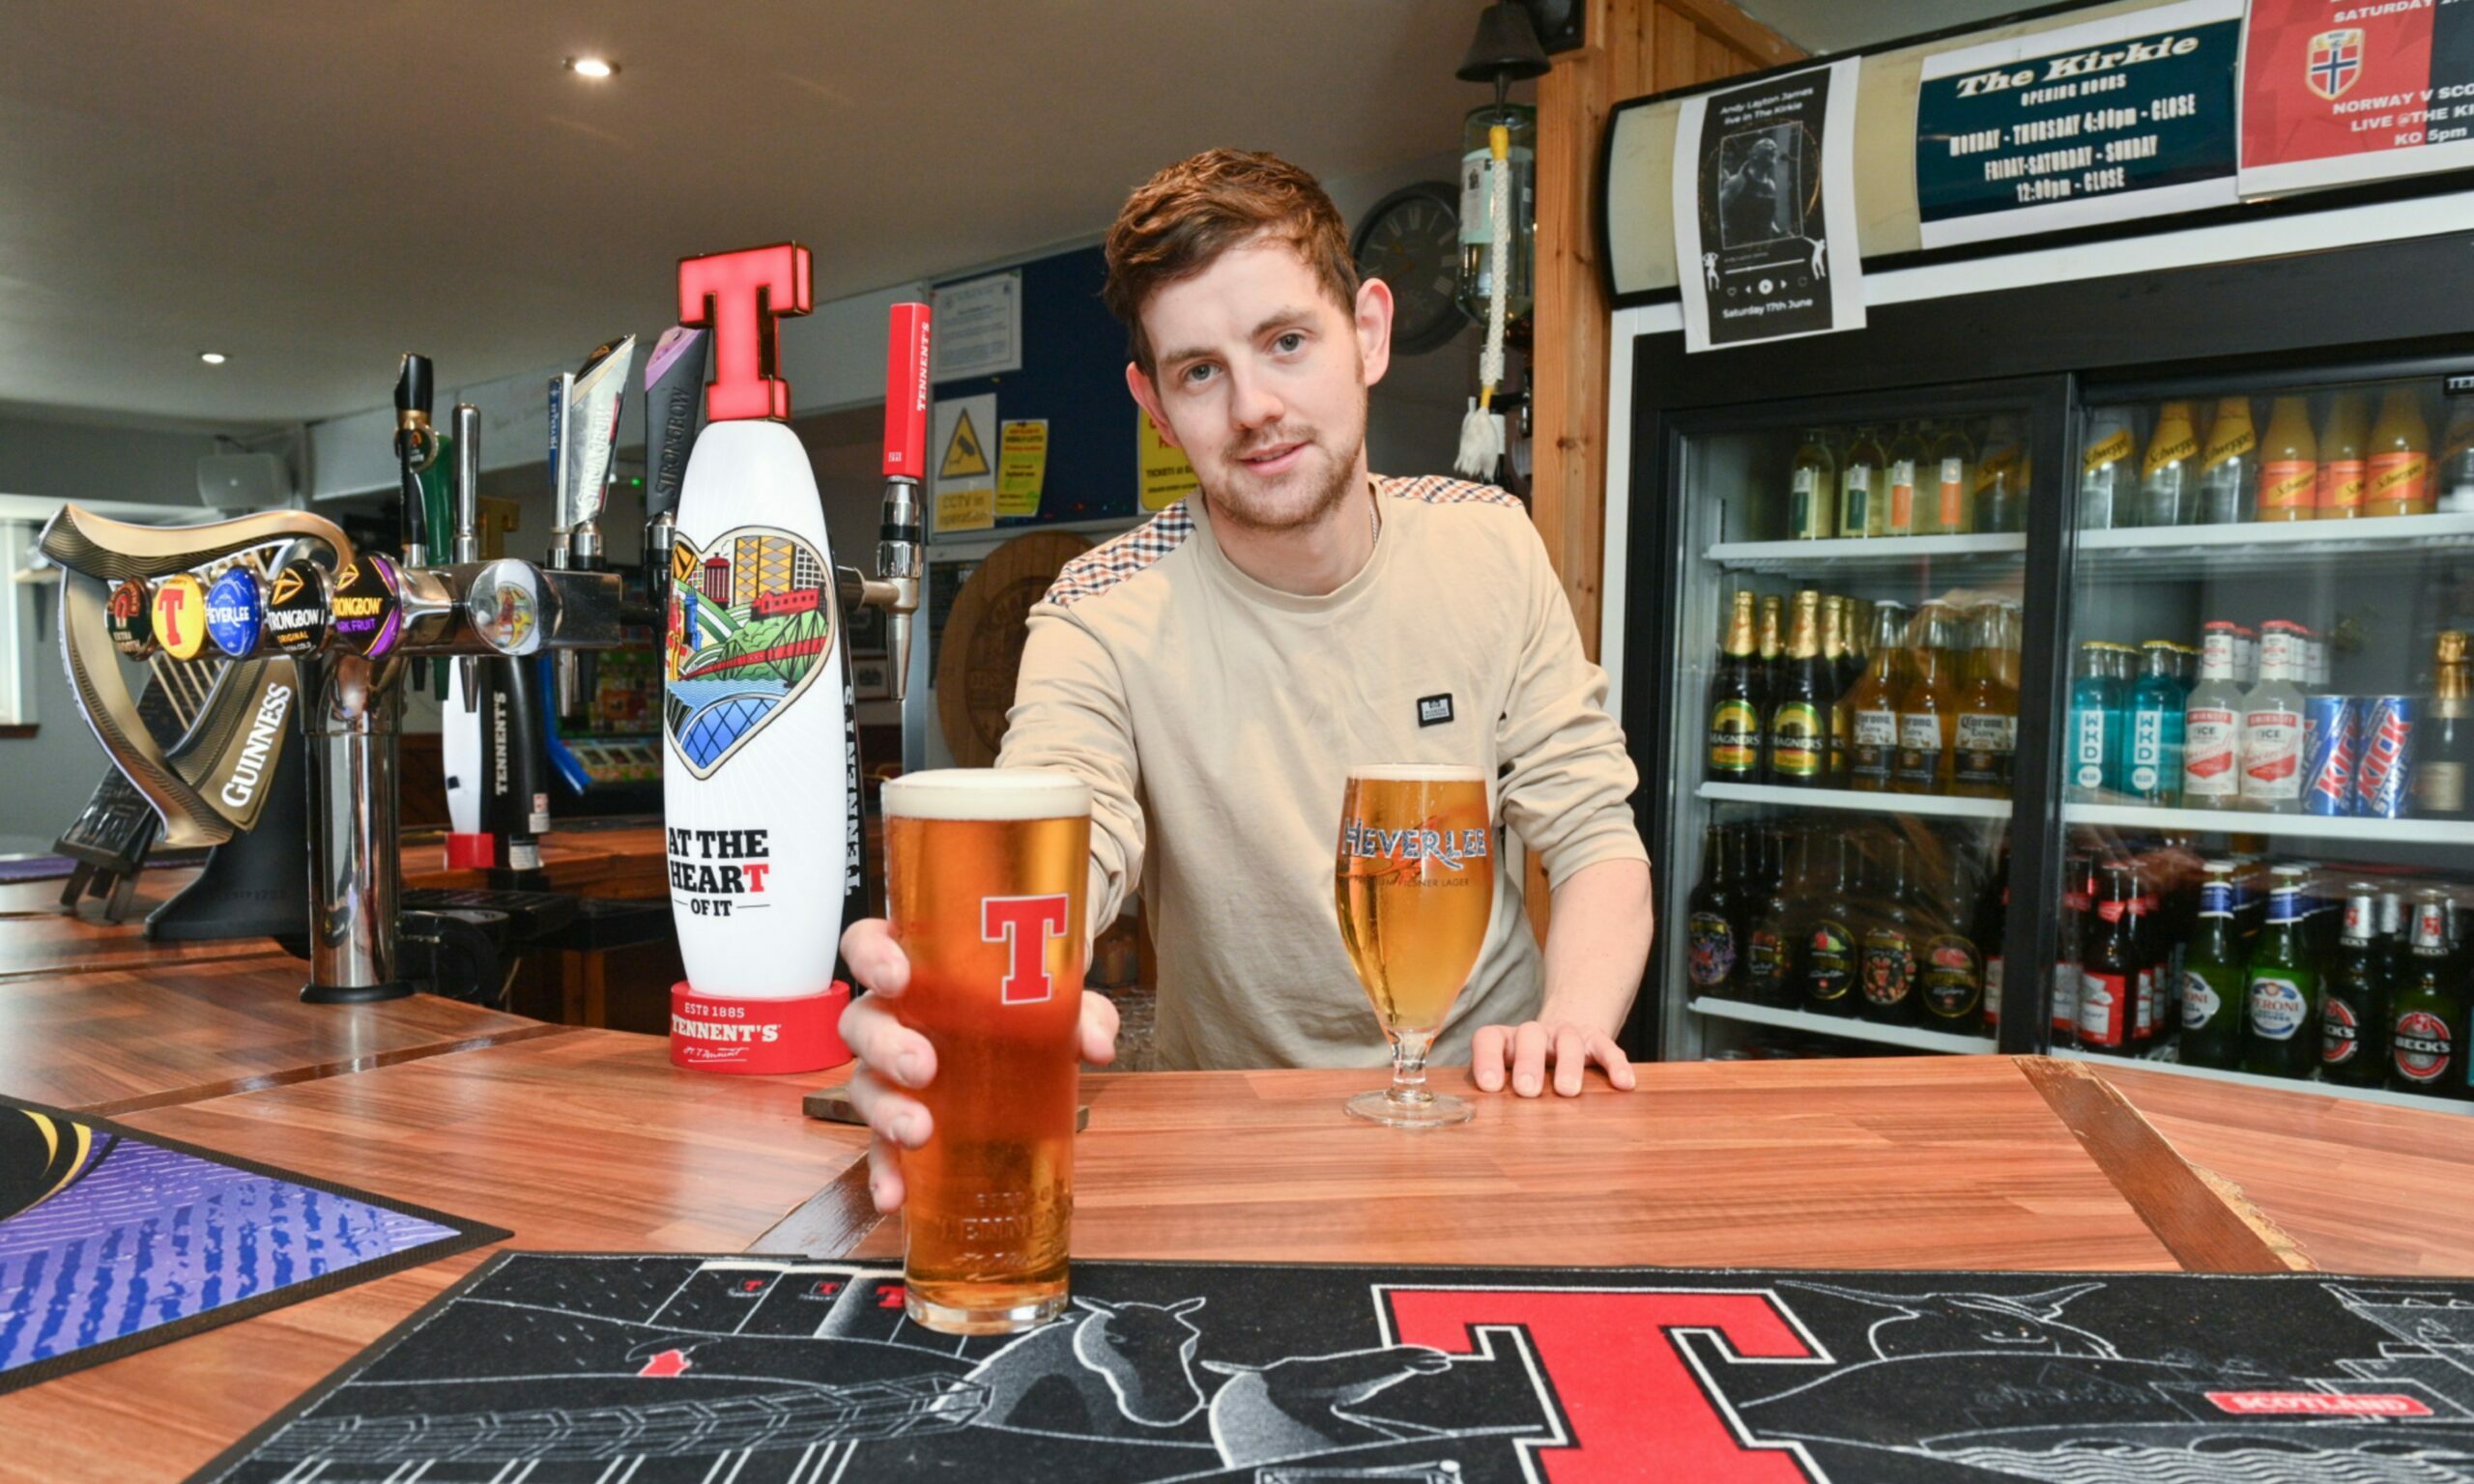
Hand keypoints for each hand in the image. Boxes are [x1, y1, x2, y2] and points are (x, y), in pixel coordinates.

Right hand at [835, 917, 1119, 1214]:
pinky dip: (886, 1170)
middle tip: (923, 1067)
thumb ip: (1078, 1009)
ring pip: (863, 1084)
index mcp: (917, 966)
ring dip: (885, 1111)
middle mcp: (893, 1015)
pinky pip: (881, 1145)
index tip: (896, 977)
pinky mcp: (903, 1116)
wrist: (1029, 1028)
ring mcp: (890, 1069)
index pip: (868, 945)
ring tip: (918, 1132)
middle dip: (885, 1046)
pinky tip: (894, 1194)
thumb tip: (1096, 1044)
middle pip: (862, 1023)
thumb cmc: (1022, 995)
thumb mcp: (1053, 990)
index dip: (871, 957)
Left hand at [1469, 1018, 1636, 1096]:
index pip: (1489, 1039)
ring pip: (1568, 1040)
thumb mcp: (1510, 1081)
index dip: (1487, 1058)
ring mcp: (1566, 1035)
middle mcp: (1535, 1034)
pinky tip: (1624, 1084)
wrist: (1563, 1041)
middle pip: (1530, 1036)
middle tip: (1527, 1090)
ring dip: (1568, 1064)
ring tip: (1568, 1091)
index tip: (1490, 1086)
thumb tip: (1491, 1133)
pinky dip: (1616, 1064)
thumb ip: (1500, 1099)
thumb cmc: (1529, 1075)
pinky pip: (1607, 1048)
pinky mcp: (1596, 1040)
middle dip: (1528, 1063)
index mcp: (1506, 1043)